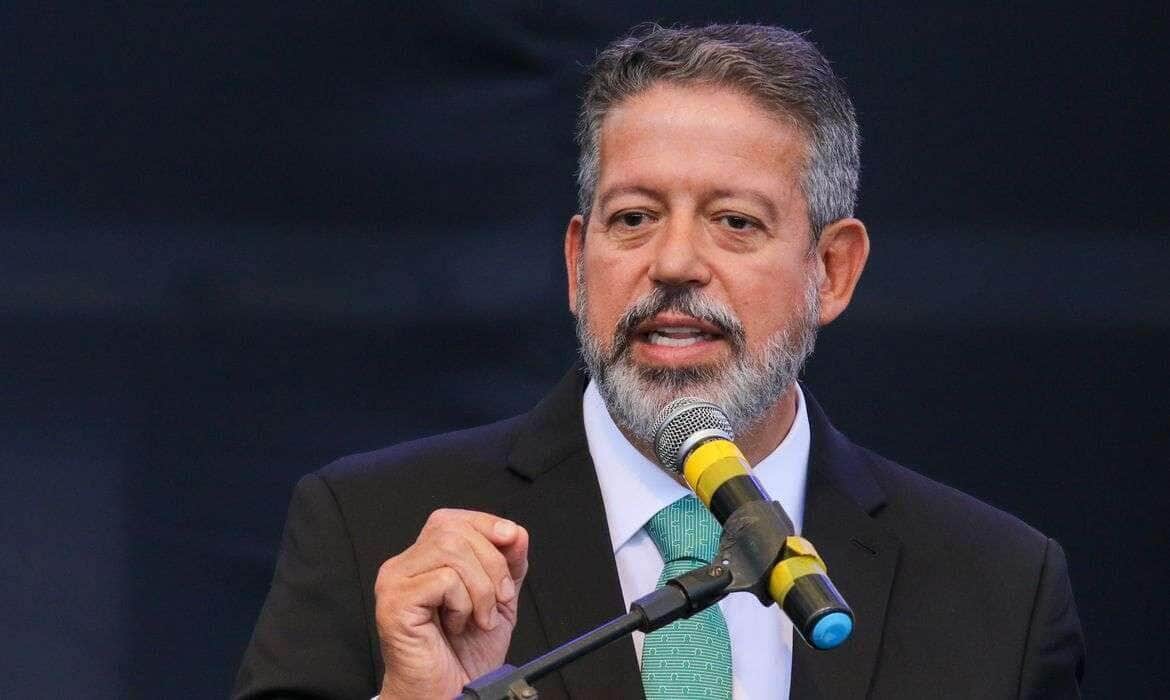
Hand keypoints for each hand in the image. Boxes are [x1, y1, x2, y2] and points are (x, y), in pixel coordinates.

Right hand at [375, 508, 528, 698]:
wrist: (450, 694)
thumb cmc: (465, 656)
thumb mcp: (499, 600)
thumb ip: (508, 564)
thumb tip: (515, 532)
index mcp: (425, 560)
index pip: (453, 520)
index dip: (486, 525)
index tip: (512, 542)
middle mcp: (405, 565)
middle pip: (454, 531)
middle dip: (492, 564)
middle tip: (498, 600)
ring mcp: (395, 581)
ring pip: (451, 552)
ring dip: (480, 588)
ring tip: (479, 617)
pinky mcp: (394, 601)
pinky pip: (443, 580)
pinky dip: (463, 604)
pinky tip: (456, 625)